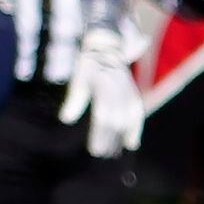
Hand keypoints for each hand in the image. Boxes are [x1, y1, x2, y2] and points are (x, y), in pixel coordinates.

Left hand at [59, 20, 145, 156]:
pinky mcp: (135, 95)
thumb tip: (65, 120)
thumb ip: (74, 101)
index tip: (94, 149)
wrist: (106, 50)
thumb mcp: (77, 81)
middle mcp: (118, 90)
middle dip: (108, 140)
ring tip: (112, 153)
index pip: (102, 116)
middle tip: (100, 154)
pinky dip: (135, 129)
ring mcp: (129, 93)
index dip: (99, 134)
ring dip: (120, 138)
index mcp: (103, 86)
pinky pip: (137, 115)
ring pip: (127, 120)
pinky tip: (131, 143)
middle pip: (115, 121)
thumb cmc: (87, 68)